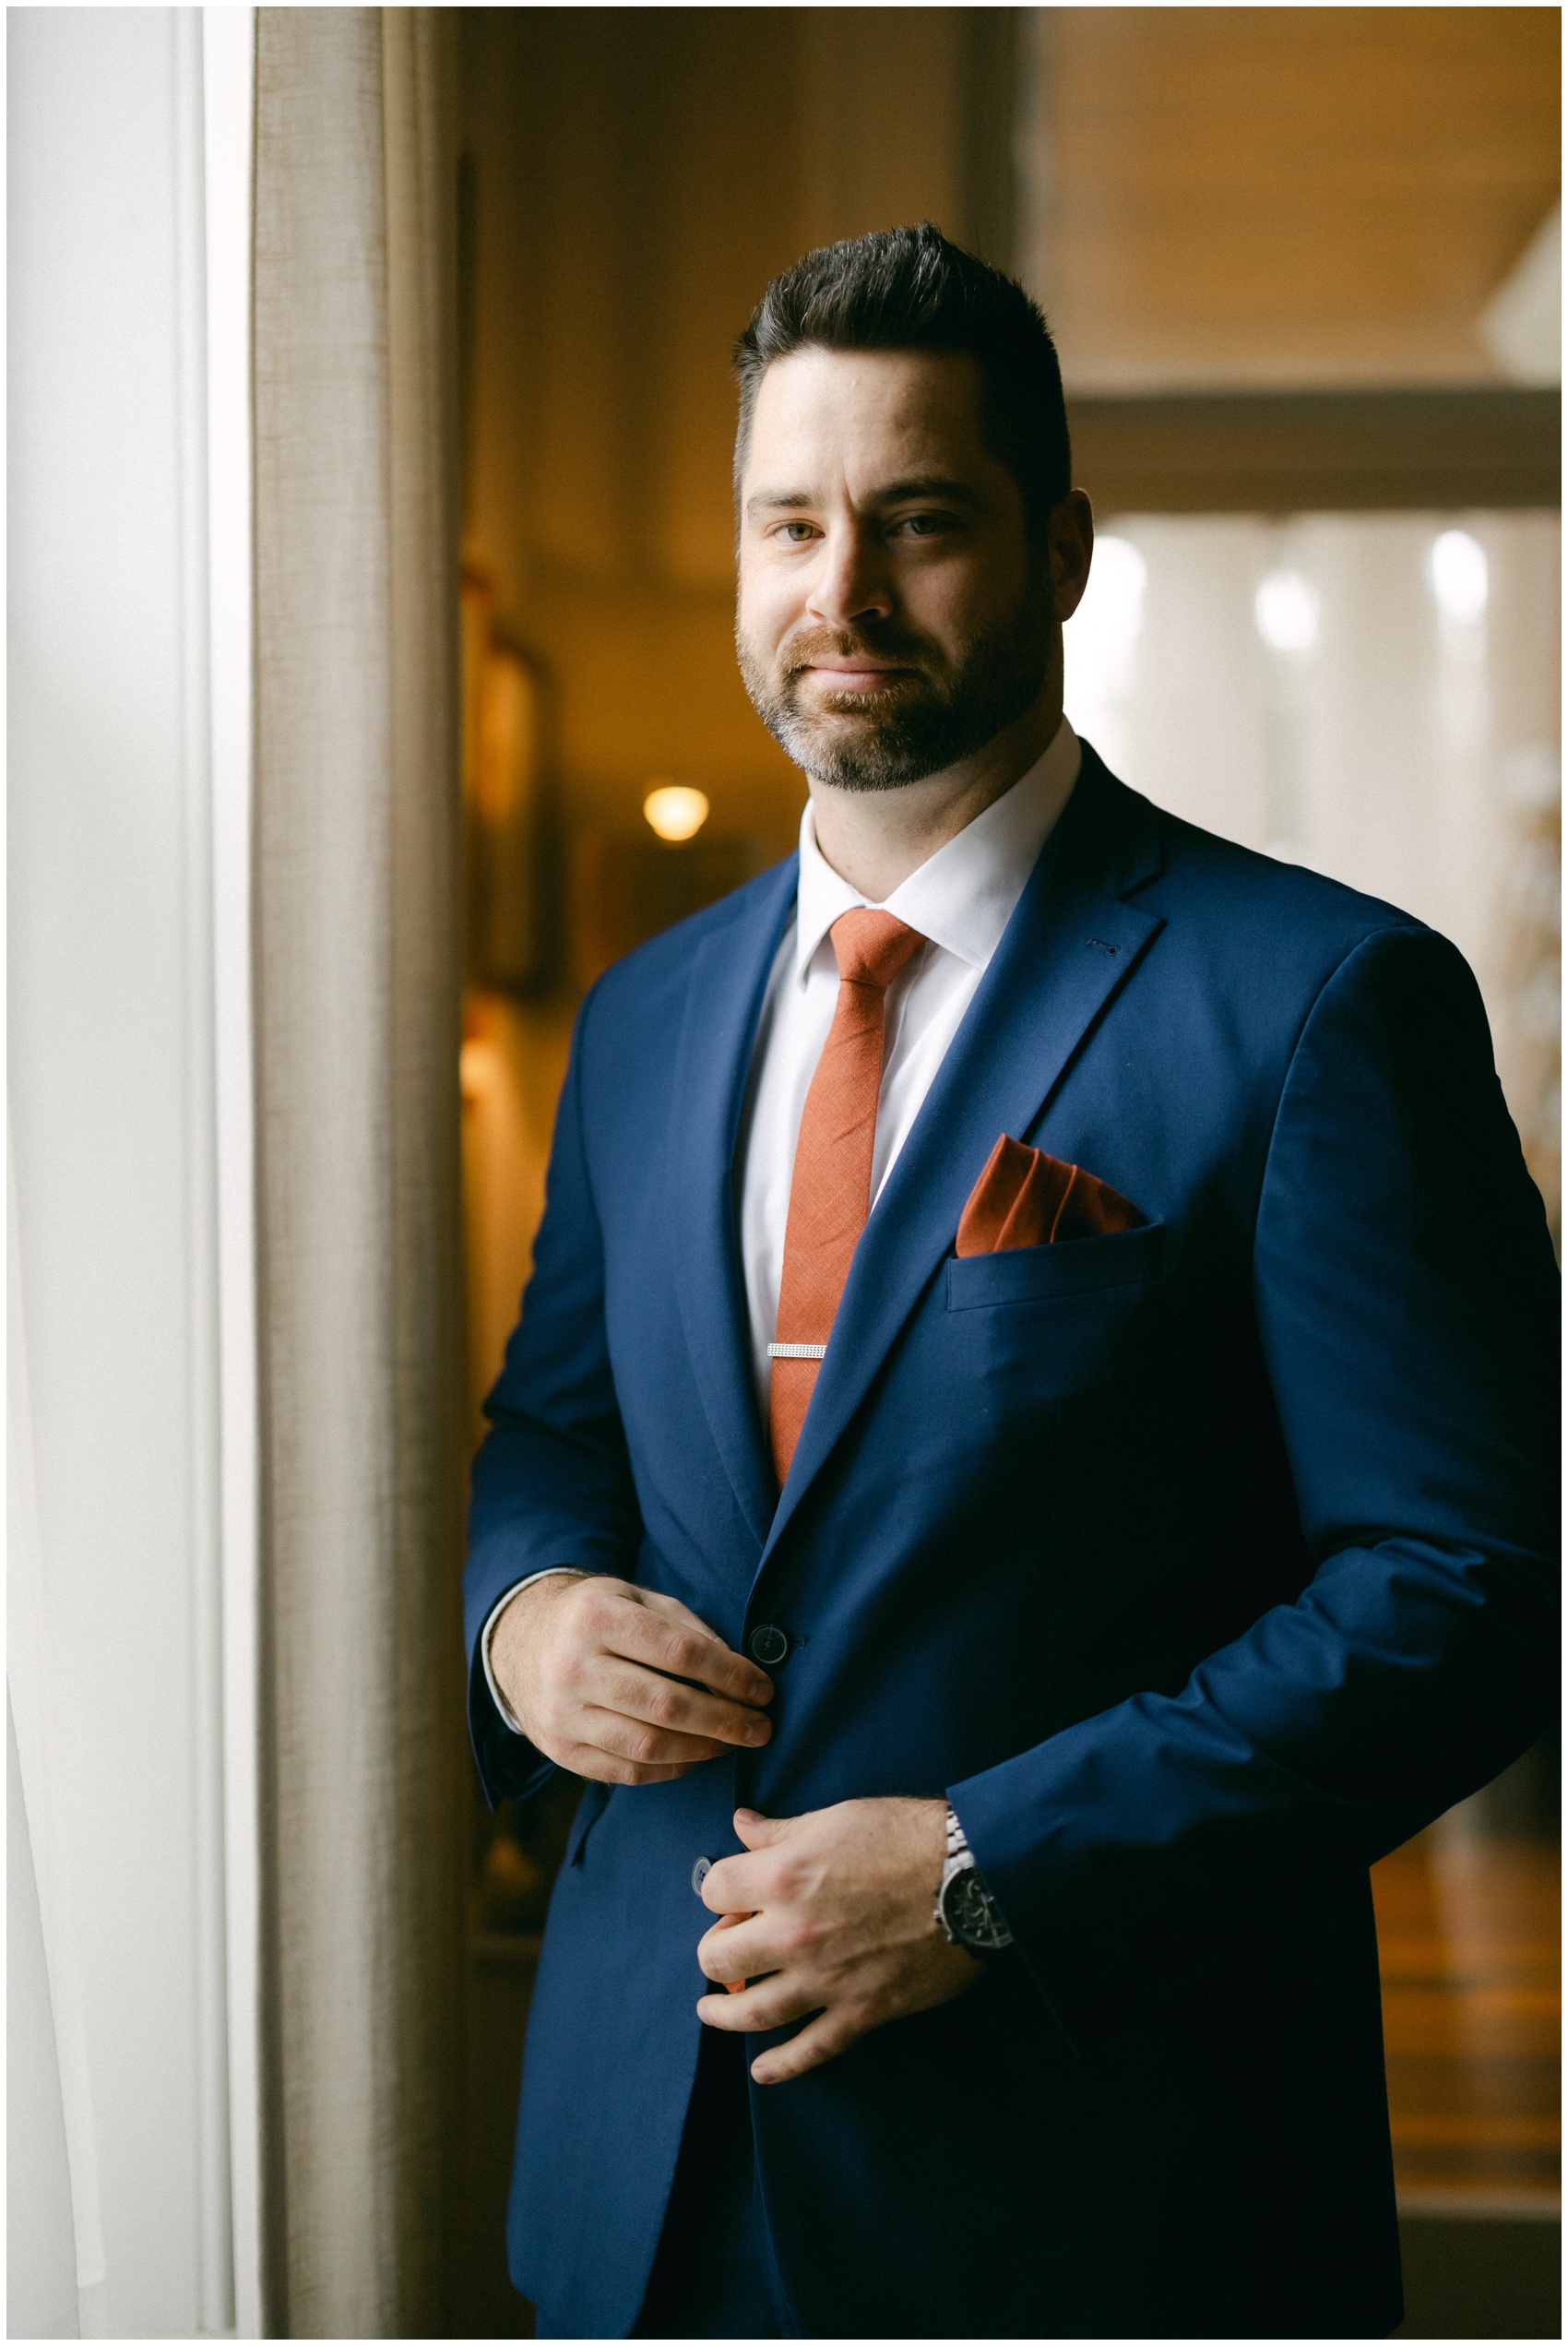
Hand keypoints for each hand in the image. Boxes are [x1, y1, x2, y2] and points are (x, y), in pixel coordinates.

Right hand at [490, 1574, 773, 1784]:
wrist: (520, 1641)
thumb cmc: (595, 1616)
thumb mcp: (635, 1597)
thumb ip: (684, 1627)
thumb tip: (737, 1669)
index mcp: (597, 1617)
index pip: (680, 1652)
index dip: (731, 1675)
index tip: (763, 1690)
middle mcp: (573, 1666)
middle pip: (667, 1705)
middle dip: (726, 1720)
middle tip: (761, 1727)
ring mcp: (562, 1714)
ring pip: (648, 1746)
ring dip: (703, 1749)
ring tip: (731, 1743)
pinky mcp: (559, 1751)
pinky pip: (626, 1771)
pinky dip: (670, 1769)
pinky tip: (695, 1756)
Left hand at [695, 1800, 980, 2082]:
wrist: (974, 1877)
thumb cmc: (907, 1836)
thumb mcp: (837, 1818)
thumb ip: (781, 1832)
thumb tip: (741, 1827)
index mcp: (784, 1877)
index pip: (714, 1890)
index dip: (721, 1889)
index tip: (735, 1893)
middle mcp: (794, 1933)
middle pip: (719, 1957)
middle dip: (716, 1950)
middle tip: (728, 1947)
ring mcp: (826, 1980)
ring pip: (753, 2011)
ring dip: (724, 2013)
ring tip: (714, 2010)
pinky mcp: (862, 2011)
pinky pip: (812, 2049)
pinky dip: (782, 2065)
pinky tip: (762, 2069)